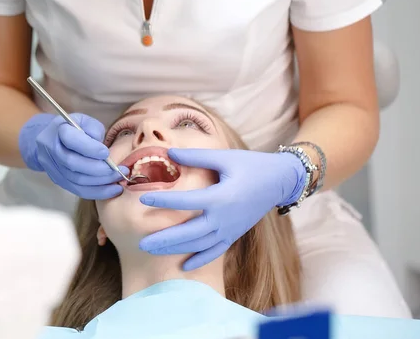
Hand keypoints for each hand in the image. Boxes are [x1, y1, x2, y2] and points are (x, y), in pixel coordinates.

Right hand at [19, 113, 127, 199]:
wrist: (50, 138)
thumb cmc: (72, 128)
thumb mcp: (84, 121)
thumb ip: (94, 130)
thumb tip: (102, 149)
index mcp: (58, 130)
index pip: (71, 140)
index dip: (90, 149)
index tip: (106, 153)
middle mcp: (52, 150)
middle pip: (74, 164)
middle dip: (99, 169)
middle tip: (119, 170)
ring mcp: (53, 167)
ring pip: (76, 180)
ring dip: (101, 183)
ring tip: (118, 181)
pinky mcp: (58, 180)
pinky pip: (77, 190)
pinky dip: (96, 192)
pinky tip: (111, 190)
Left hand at [138, 148, 305, 270]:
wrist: (279, 181)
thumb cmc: (251, 165)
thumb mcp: (225, 157)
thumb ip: (197, 157)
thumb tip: (170, 153)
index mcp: (220, 197)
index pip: (186, 202)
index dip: (164, 201)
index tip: (143, 200)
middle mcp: (224, 218)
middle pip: (189, 232)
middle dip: (164, 239)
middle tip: (141, 243)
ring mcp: (229, 230)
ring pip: (198, 244)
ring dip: (175, 249)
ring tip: (153, 251)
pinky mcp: (234, 235)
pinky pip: (215, 251)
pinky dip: (200, 260)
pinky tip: (183, 266)